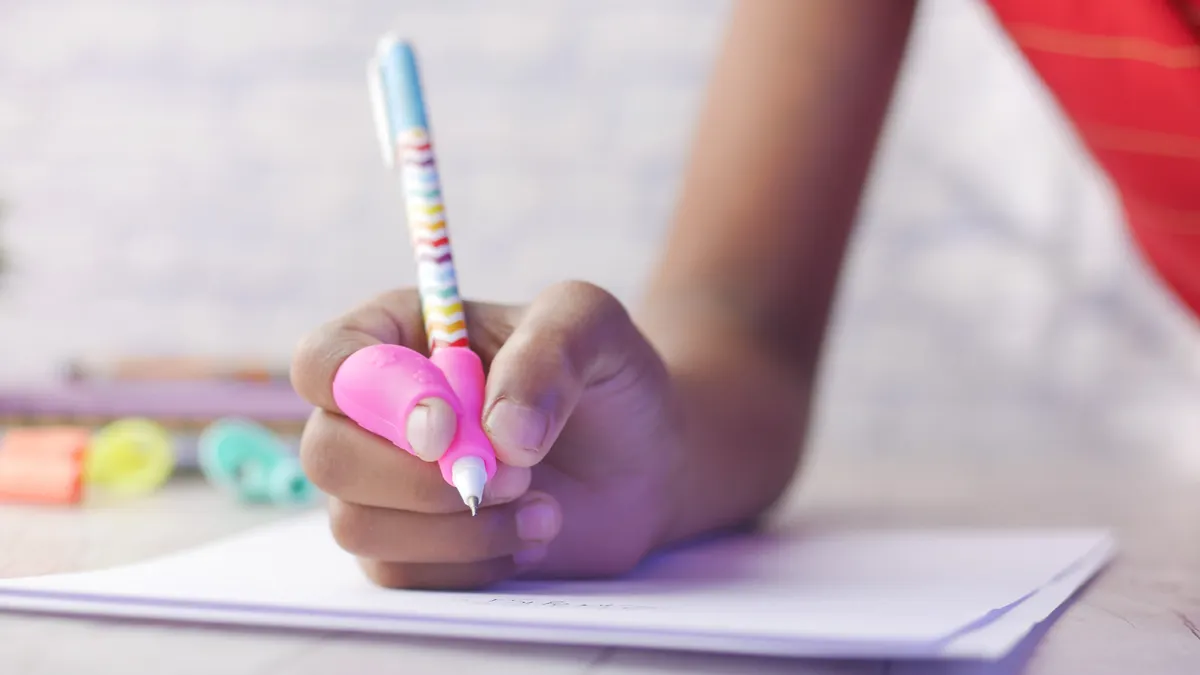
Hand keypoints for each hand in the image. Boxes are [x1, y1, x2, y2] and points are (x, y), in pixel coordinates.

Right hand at [291, 281, 683, 588]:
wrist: (645, 462)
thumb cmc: (605, 378)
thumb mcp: (593, 325)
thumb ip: (549, 351)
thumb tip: (497, 435)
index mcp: (397, 335)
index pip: (324, 361)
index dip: (372, 397)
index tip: (445, 427)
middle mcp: (374, 412)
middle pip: (328, 454)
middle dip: (416, 479)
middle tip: (513, 475)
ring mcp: (385, 486)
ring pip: (358, 525)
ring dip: (456, 529)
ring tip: (541, 506)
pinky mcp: (412, 548)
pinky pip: (401, 574)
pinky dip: (472, 564)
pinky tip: (531, 536)